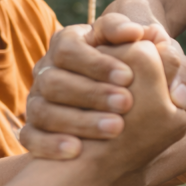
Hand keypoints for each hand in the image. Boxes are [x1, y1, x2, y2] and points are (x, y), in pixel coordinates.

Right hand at [23, 13, 185, 158]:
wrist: (130, 105)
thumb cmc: (141, 67)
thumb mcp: (151, 53)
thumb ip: (154, 43)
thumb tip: (151, 35)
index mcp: (69, 43)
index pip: (70, 47)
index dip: (97, 63)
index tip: (128, 76)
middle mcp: (48, 70)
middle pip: (54, 80)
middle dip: (91, 93)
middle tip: (127, 103)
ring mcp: (38, 99)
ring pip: (43, 109)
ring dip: (79, 120)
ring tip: (116, 128)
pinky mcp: (35, 127)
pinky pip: (31, 136)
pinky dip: (51, 144)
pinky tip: (77, 150)